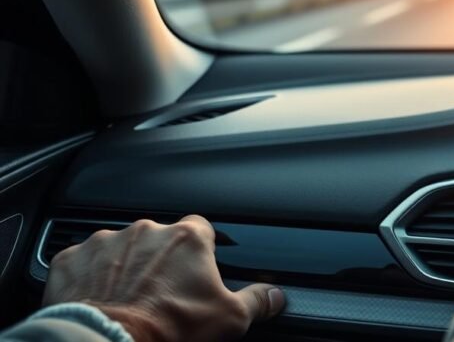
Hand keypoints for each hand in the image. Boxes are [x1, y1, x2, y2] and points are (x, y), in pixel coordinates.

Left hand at [42, 215, 284, 341]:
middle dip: (161, 261)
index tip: (199, 271)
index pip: (202, 229)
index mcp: (187, 238)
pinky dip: (90, 278)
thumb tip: (276, 296)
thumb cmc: (168, 329)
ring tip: (128, 300)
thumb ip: (257, 301)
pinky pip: (83, 263)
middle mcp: (146, 230)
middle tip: (163, 294)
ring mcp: (105, 242)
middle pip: (160, 238)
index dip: (202, 251)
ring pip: (121, 249)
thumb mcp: (229, 320)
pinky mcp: (71, 259)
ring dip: (124, 267)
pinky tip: (98, 300)